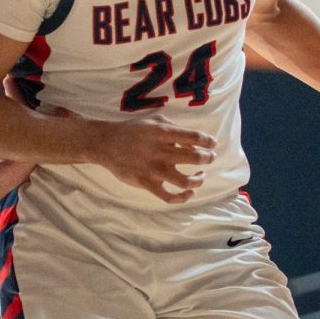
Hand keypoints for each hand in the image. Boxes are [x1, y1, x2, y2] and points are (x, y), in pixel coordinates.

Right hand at [95, 115, 215, 203]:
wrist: (107, 144)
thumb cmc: (133, 131)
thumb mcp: (153, 120)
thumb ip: (174, 128)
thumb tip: (192, 142)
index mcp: (163, 132)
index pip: (195, 137)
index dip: (208, 141)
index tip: (212, 144)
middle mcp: (161, 151)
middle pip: (195, 158)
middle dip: (208, 158)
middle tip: (210, 158)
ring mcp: (154, 169)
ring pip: (186, 181)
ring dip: (199, 180)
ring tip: (201, 176)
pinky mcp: (146, 183)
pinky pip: (169, 196)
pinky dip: (183, 197)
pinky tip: (189, 193)